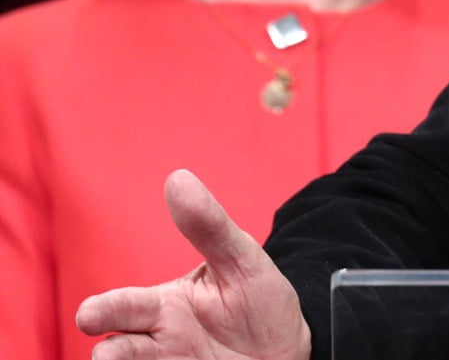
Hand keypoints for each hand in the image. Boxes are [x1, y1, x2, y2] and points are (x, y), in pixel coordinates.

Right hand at [75, 170, 309, 359]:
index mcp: (162, 308)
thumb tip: (178, 179)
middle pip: (119, 349)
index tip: (90, 315)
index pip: (123, 308)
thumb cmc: (257, 300)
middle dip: (109, 353)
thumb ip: (209, 226)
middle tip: (106, 355)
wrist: (287, 346)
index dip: (104, 311)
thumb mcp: (242, 260)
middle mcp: (156, 343)